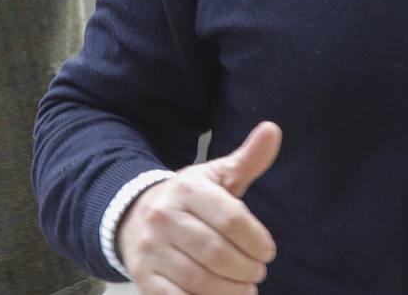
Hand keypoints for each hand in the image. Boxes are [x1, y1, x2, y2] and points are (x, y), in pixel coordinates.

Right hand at [117, 121, 281, 294]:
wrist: (134, 215)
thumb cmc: (189, 199)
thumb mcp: (216, 176)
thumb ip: (247, 159)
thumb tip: (273, 130)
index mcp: (186, 190)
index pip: (230, 218)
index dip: (256, 240)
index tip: (268, 251)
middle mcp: (163, 217)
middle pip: (216, 252)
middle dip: (246, 268)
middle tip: (258, 272)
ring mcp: (150, 249)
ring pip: (198, 279)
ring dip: (230, 290)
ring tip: (246, 288)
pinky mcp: (143, 277)